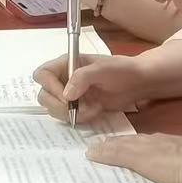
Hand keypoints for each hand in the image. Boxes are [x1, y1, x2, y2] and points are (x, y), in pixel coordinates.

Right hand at [33, 53, 152, 122]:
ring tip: (91, 109)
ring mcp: (70, 94)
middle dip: (59, 105)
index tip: (67, 97)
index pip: (43, 74)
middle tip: (77, 108)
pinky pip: (67, 116)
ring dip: (70, 113)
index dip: (50, 87)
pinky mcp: (78, 107)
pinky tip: (95, 112)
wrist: (139, 83)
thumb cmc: (122, 70)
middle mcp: (63, 79)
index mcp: (66, 64)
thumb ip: (82, 77)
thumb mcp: (102, 69)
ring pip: (53, 108)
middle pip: (44, 95)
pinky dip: (79, 118)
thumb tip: (66, 95)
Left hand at [86, 133, 181, 182]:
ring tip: (95, 148)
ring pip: (123, 146)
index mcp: (179, 143)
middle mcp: (161, 142)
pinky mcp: (138, 160)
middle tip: (107, 143)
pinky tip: (92, 155)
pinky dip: (103, 154)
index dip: (144, 143)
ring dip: (108, 147)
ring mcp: (148, 149)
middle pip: (136, 141)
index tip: (136, 143)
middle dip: (122, 142)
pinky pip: (116, 155)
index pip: (156, 141)